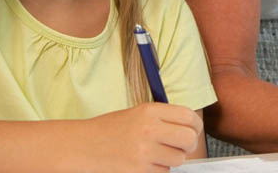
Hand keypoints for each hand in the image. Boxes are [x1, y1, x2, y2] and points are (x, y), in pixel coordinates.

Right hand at [79, 103, 202, 171]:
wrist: (82, 146)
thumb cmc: (111, 129)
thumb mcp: (138, 113)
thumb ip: (163, 118)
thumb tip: (190, 127)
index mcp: (150, 111)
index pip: (188, 116)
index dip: (196, 126)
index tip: (193, 131)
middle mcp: (149, 129)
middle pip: (189, 139)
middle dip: (189, 145)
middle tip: (182, 147)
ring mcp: (143, 151)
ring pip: (178, 159)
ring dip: (173, 159)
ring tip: (159, 155)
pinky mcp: (138, 170)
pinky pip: (163, 172)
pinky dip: (160, 170)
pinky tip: (147, 164)